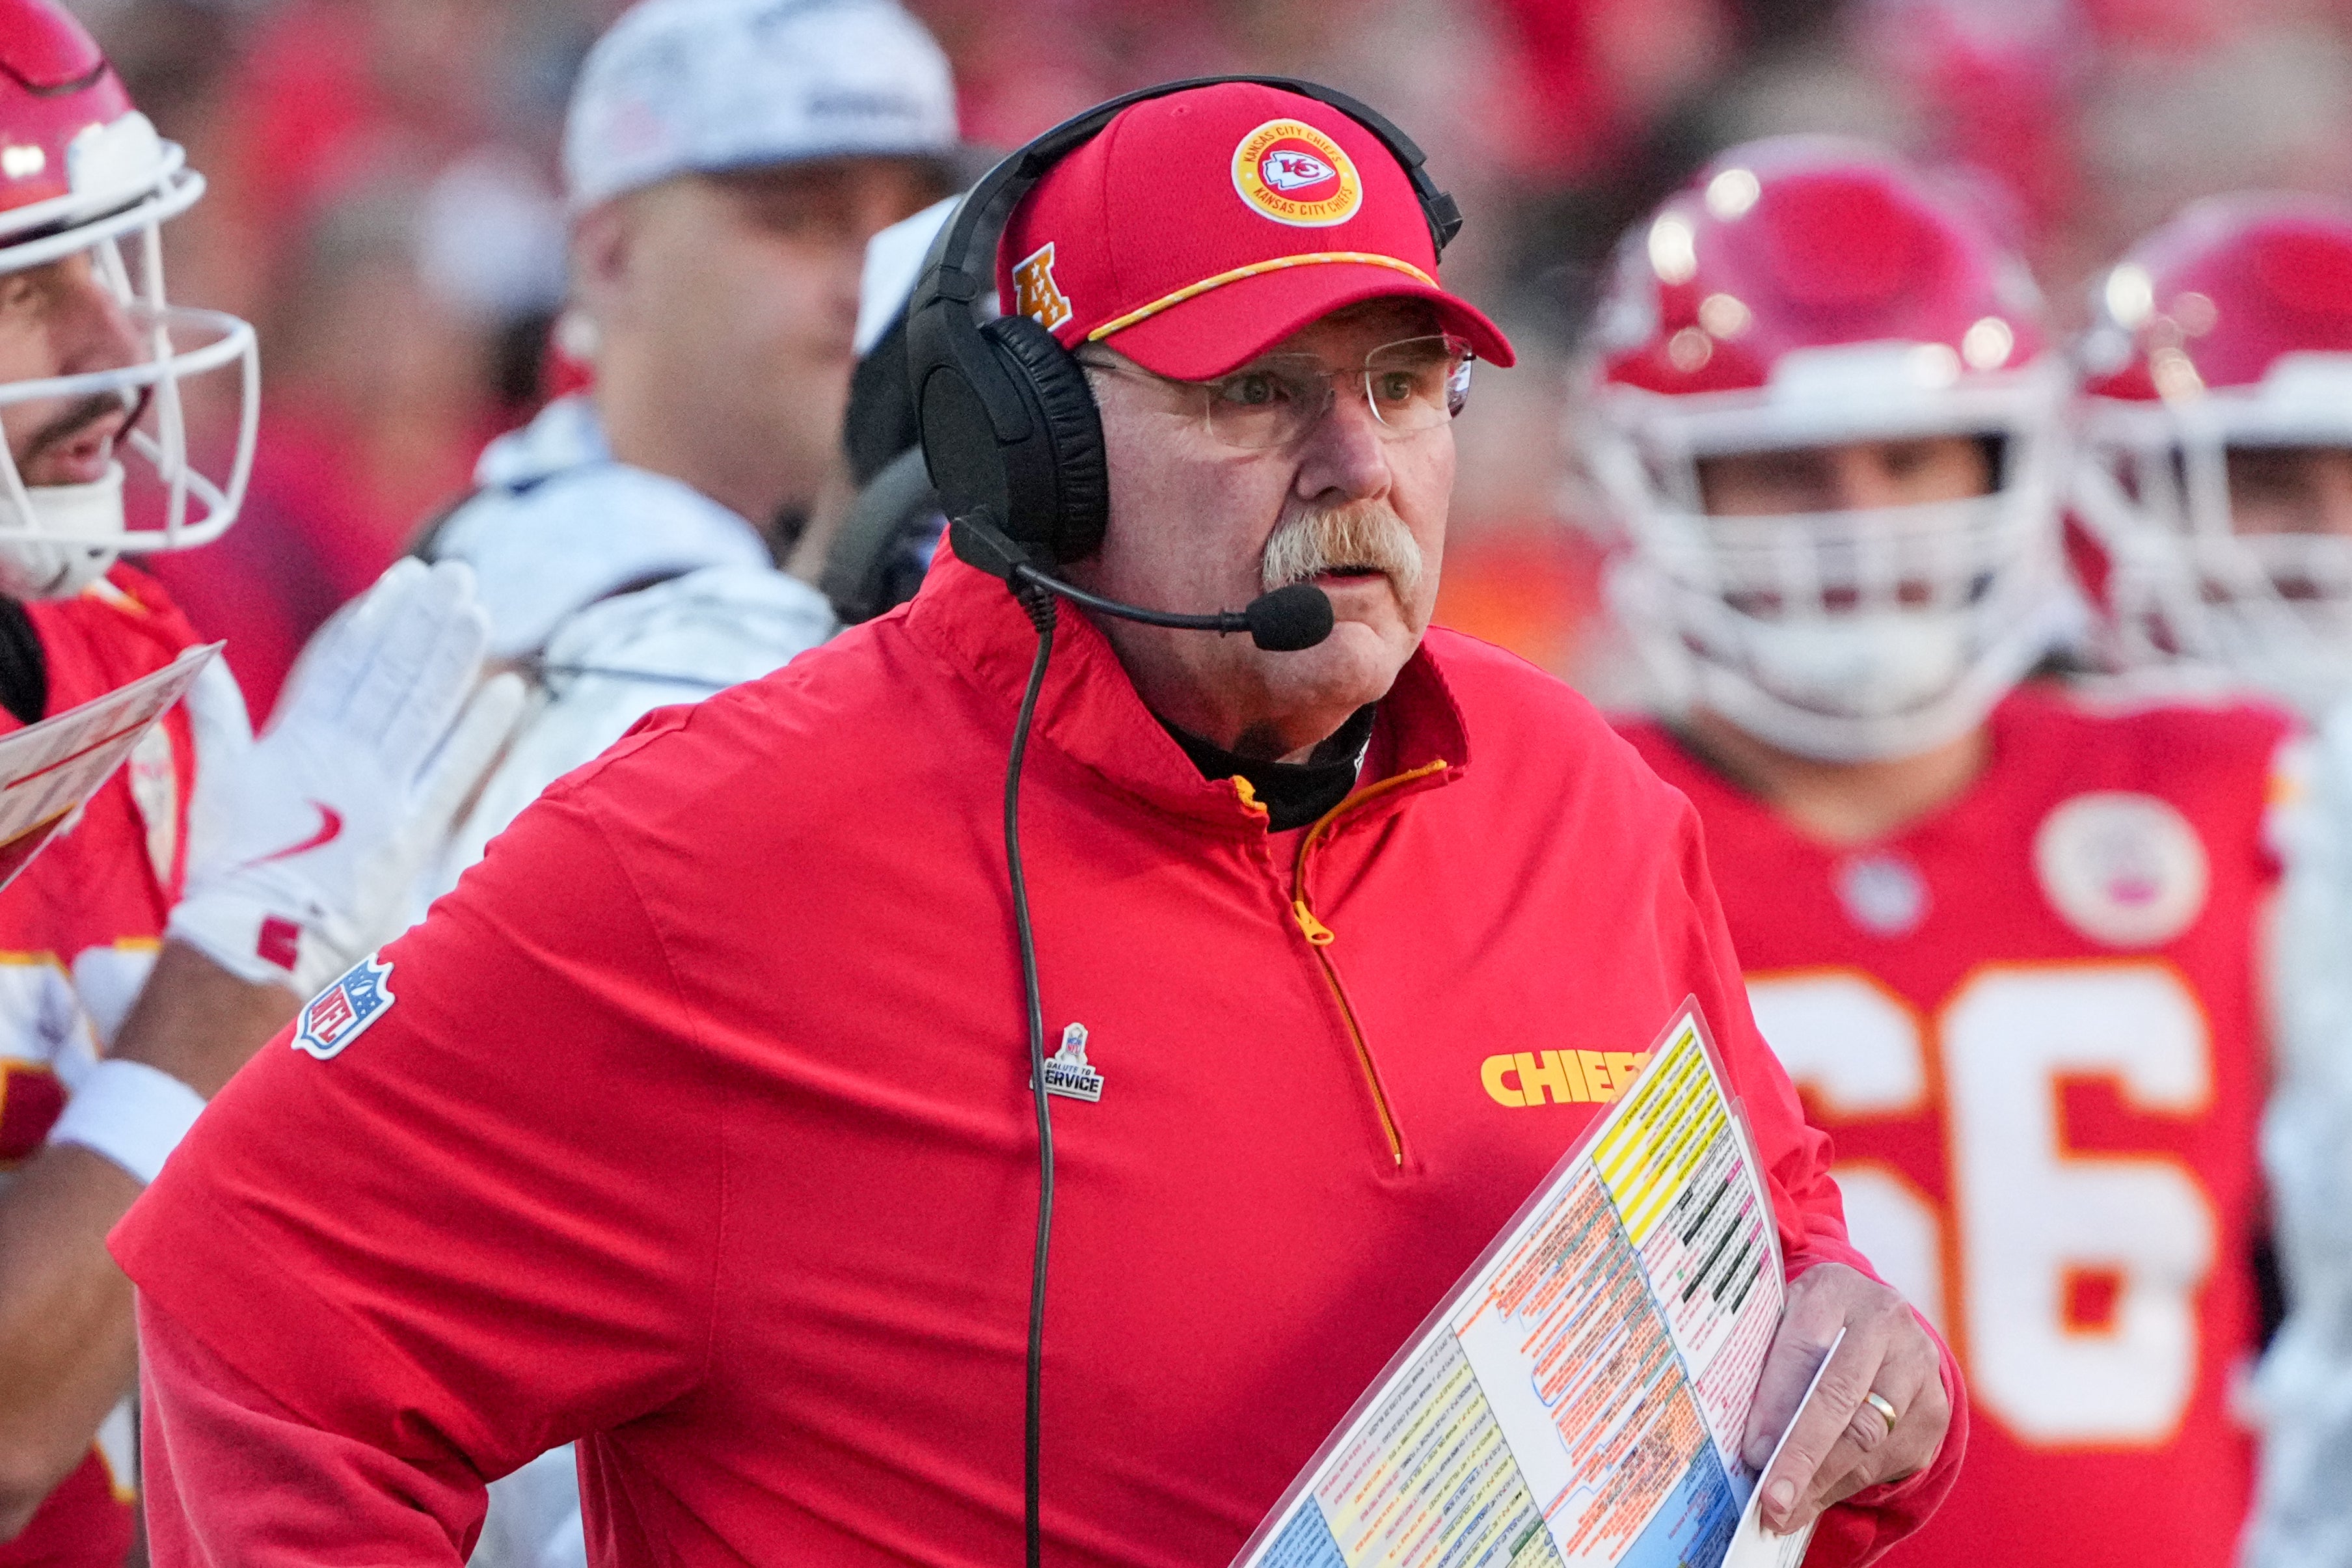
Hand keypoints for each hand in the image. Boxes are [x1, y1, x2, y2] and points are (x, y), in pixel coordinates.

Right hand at [168, 560, 524, 997]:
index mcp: (297, 740)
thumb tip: (199, 661)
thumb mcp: (218, 781)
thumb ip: (218, 718)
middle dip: (423, 621)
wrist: (248, 941)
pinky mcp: (409, 833)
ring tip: (479, 610)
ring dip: (451, 658)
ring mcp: (378, 793)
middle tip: (456, 572)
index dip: (375, 617)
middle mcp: (341, 758)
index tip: (403, 577)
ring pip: (421, 710)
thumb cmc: (230, 867)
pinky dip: (480, 732)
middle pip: (390, 674)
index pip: (343, 662)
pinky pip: (452, 771)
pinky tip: (509, 692)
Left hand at [1741, 1262, 1950, 1536]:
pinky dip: (1846, 1485)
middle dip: (1804, 1457)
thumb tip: (1757, 1446)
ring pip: (1870, 1439)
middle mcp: (1888, 1326)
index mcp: (1838, 1291)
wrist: (1877, 1314)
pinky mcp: (1934, 1412)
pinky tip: (1814, 1499)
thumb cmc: (1814, 1322)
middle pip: (1845, 1401)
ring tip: (1784, 1512)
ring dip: (1823, 1482)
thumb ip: (1769, 1367)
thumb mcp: (1784, 1320)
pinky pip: (1889, 1459)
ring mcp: (1919, 1370)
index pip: (1805, 1348)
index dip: (1777, 1402)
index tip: (1753, 1451)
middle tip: (1771, 1500)